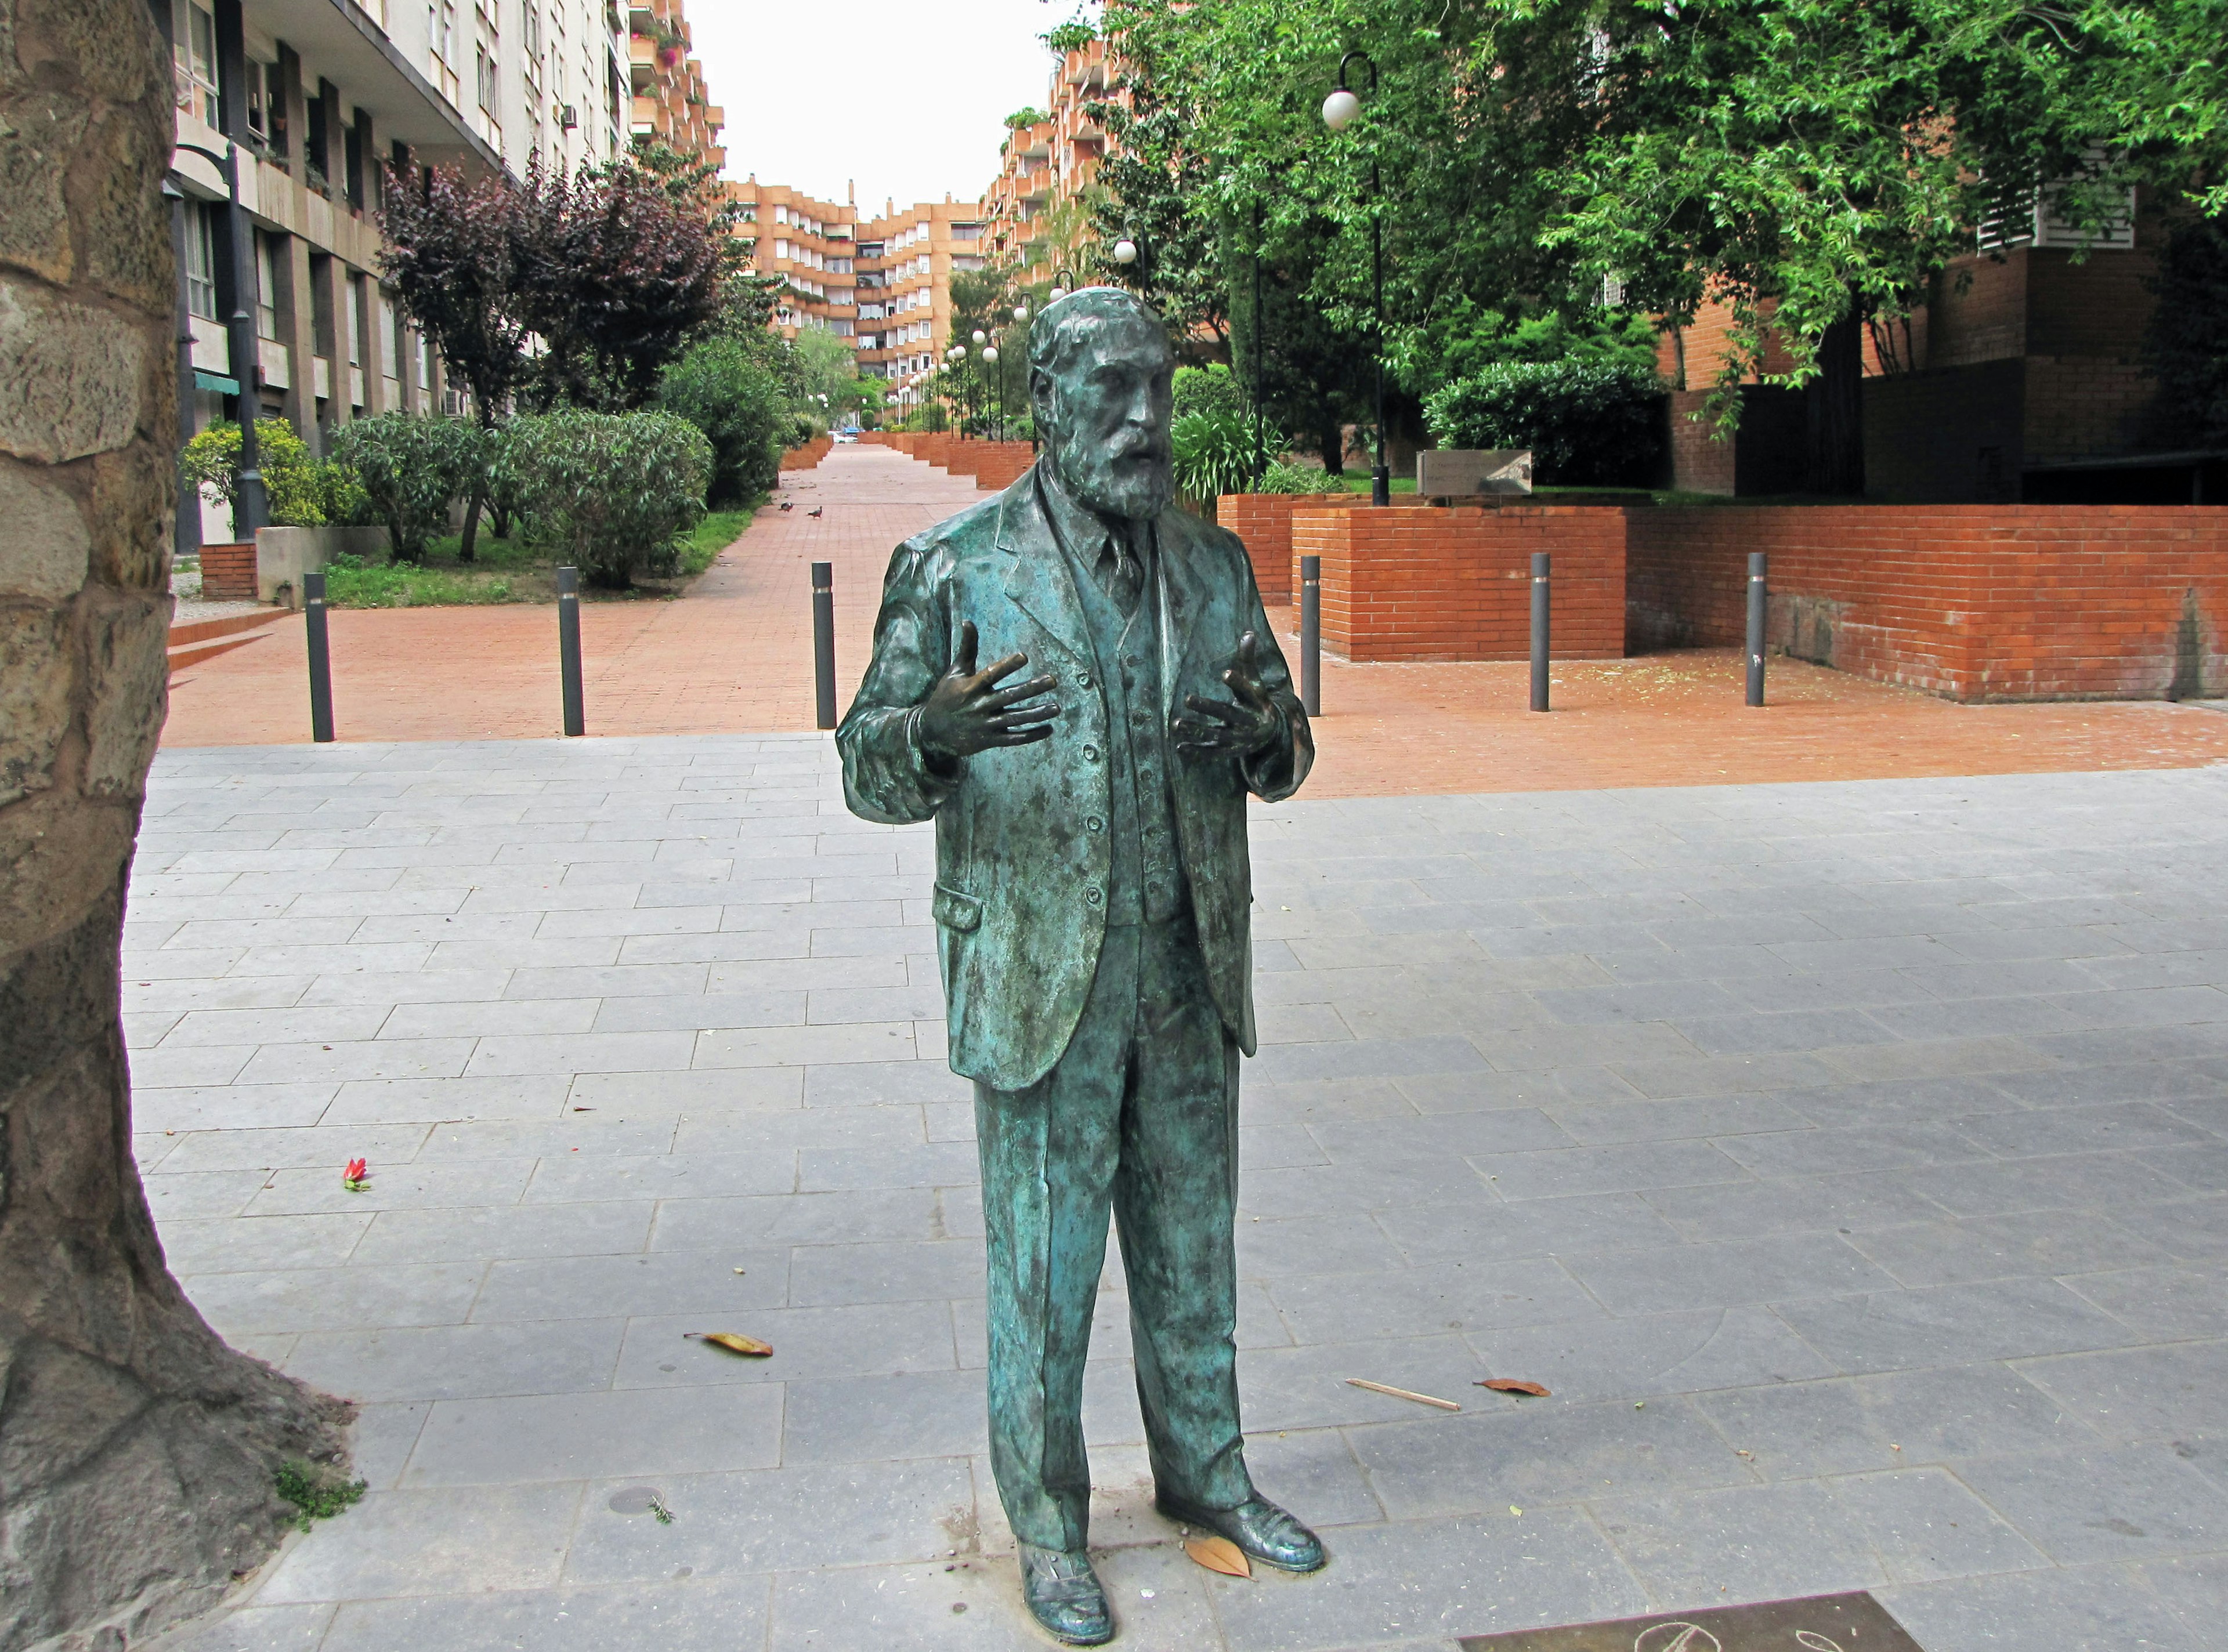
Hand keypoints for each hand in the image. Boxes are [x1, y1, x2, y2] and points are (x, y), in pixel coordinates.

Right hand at [917, 621, 1057, 760]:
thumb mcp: (955, 672)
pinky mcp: (990, 740)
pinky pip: (1014, 739)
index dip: (1007, 665)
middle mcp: (980, 705)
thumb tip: (968, 621)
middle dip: (1031, 689)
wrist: (932, 732)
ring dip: (1036, 714)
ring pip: (1015, 719)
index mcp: (971, 687)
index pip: (991, 674)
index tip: (1024, 656)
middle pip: (1009, 696)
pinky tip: (1049, 729)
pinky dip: (1032, 735)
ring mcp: (986, 724)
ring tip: (1056, 708)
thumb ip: (967, 648)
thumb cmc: (946, 696)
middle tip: (1052, 680)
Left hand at [1173, 631, 1283, 758]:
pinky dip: (1197, 751)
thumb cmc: (1257, 701)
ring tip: (1176, 724)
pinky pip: (1213, 752)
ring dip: (1197, 730)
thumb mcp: (1256, 682)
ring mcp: (1239, 739)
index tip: (1225, 673)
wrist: (1273, 735)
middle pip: (1227, 713)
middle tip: (1186, 698)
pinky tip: (1180, 746)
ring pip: (1216, 734)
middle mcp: (1249, 721)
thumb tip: (1249, 633)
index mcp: (1257, 702)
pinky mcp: (1231, 751)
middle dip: (1208, 707)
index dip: (1237, 682)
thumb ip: (1249, 661)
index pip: (1247, 690)